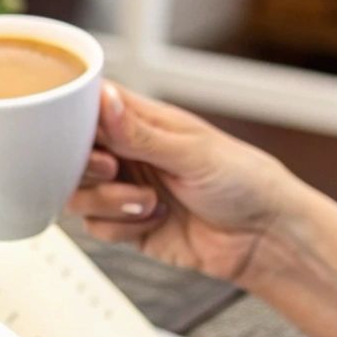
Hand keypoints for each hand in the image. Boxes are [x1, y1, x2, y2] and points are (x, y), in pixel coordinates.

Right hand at [70, 82, 336, 336]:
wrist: (265, 238)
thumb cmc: (246, 181)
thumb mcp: (192, 151)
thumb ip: (139, 132)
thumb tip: (102, 98)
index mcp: (142, 122)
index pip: (88, 107)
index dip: (73, 120)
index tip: (84, 135)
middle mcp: (129, 153)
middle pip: (71, 154)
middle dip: (87, 167)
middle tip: (116, 170)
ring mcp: (125, 190)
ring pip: (78, 194)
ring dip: (108, 202)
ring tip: (148, 203)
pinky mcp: (126, 225)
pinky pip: (96, 227)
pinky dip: (121, 228)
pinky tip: (155, 220)